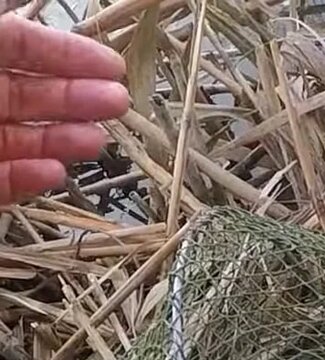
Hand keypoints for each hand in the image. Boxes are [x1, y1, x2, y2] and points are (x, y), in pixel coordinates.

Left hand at [0, 14, 128, 203]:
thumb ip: (4, 18)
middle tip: (120, 103)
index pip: (20, 45)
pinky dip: (31, 179)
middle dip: (78, 98)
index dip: (68, 53)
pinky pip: (2, 183)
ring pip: (20, 141)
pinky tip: (57, 172)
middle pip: (28, 95)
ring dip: (64, 140)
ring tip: (99, 141)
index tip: (113, 66)